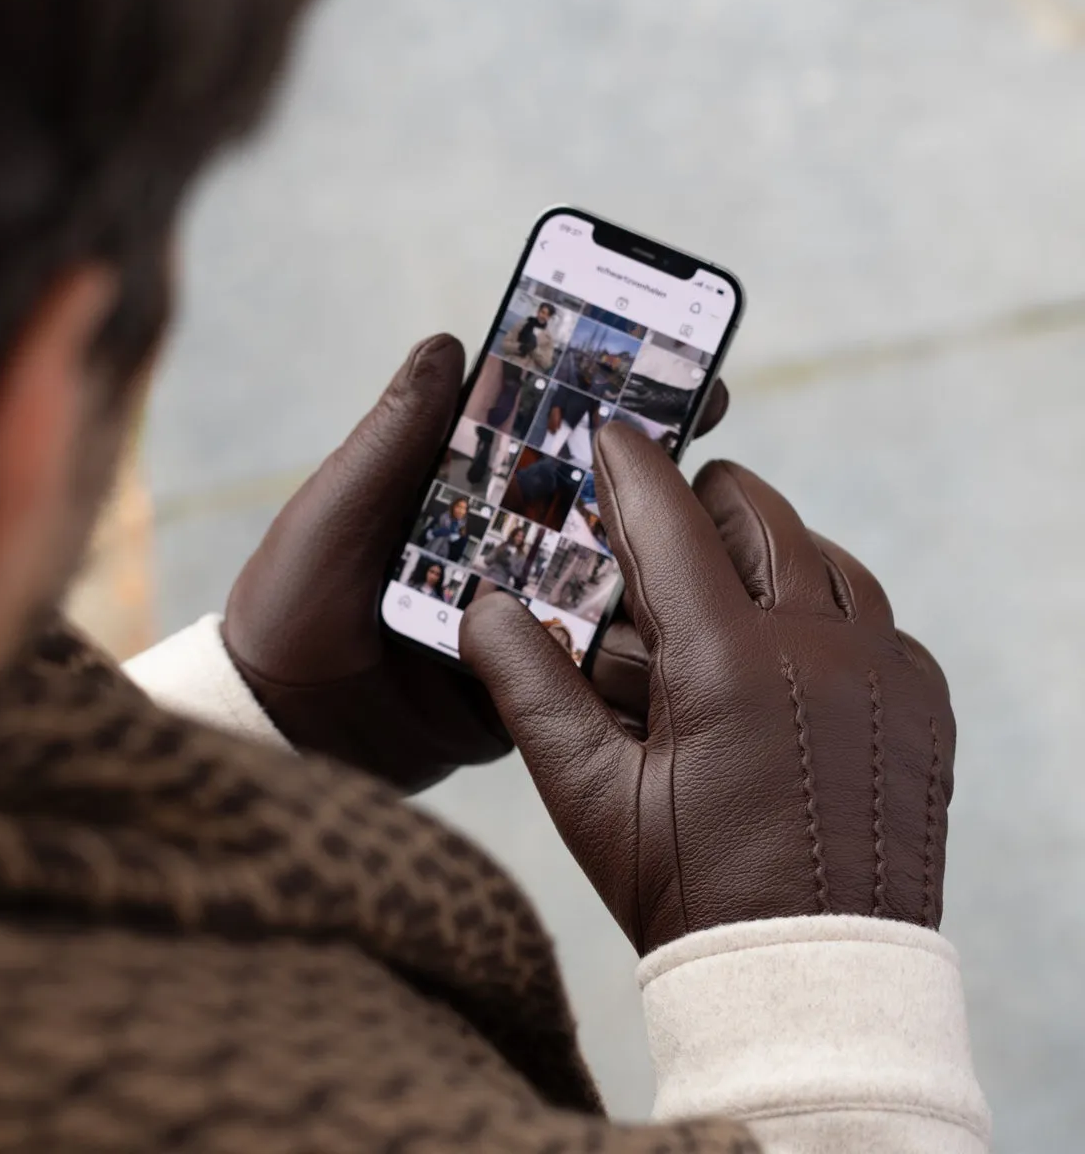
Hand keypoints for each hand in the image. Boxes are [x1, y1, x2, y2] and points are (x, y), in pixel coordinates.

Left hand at [223, 336, 729, 793]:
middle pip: (581, 493)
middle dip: (644, 454)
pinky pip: (588, 654)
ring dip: (650, 540)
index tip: (650, 349)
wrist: (284, 726)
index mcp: (450, 495)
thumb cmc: (291, 603)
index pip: (530, 431)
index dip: (587, 391)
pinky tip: (684, 601)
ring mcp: (517, 610)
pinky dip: (630, 632)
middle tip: (705, 404)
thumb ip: (394, 437)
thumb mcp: (337, 510)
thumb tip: (448, 343)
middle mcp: (493, 546)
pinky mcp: (528, 677)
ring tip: (708, 501)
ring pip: (599, 569)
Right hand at [461, 424, 953, 953]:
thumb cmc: (686, 887)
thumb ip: (526, 687)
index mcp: (724, 664)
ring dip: (769, 551)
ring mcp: (883, 669)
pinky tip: (787, 648)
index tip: (607, 431)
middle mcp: (816, 648)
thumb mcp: (585, 794)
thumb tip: (483, 607)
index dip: (627, 465)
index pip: (666, 521)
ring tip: (724, 582)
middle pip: (758, 514)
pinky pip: (873, 612)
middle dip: (702, 502)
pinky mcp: (921, 697)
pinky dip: (826, 607)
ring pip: (824, 554)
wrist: (810, 973)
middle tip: (665, 521)